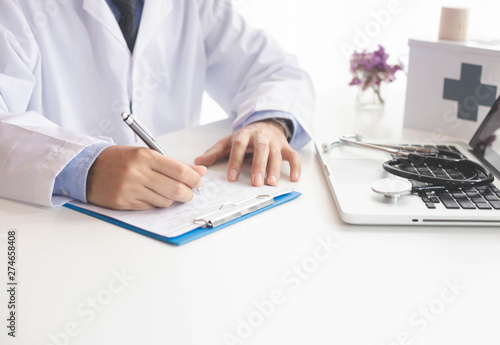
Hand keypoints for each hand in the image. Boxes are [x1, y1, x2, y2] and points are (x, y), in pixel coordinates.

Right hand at [86, 146, 206, 209]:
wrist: (87, 167)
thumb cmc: (119, 159)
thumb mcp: (145, 154)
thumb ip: (173, 164)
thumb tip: (199, 172)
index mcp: (145, 156)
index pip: (180, 170)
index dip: (194, 179)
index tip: (198, 181)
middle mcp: (137, 172)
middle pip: (176, 189)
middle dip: (188, 193)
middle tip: (189, 192)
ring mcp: (130, 189)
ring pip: (166, 201)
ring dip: (171, 199)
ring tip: (166, 191)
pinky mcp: (124, 203)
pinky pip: (151, 207)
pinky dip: (157, 203)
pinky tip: (151, 195)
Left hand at [194, 120, 299, 185]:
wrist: (266, 124)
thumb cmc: (245, 138)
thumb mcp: (228, 142)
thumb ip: (214, 153)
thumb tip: (198, 162)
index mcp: (244, 135)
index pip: (239, 147)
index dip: (235, 162)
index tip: (232, 178)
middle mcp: (261, 137)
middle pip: (261, 150)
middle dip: (259, 166)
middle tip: (256, 182)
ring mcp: (275, 142)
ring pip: (277, 155)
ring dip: (275, 169)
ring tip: (272, 183)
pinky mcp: (286, 147)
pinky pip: (293, 156)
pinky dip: (296, 167)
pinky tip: (294, 178)